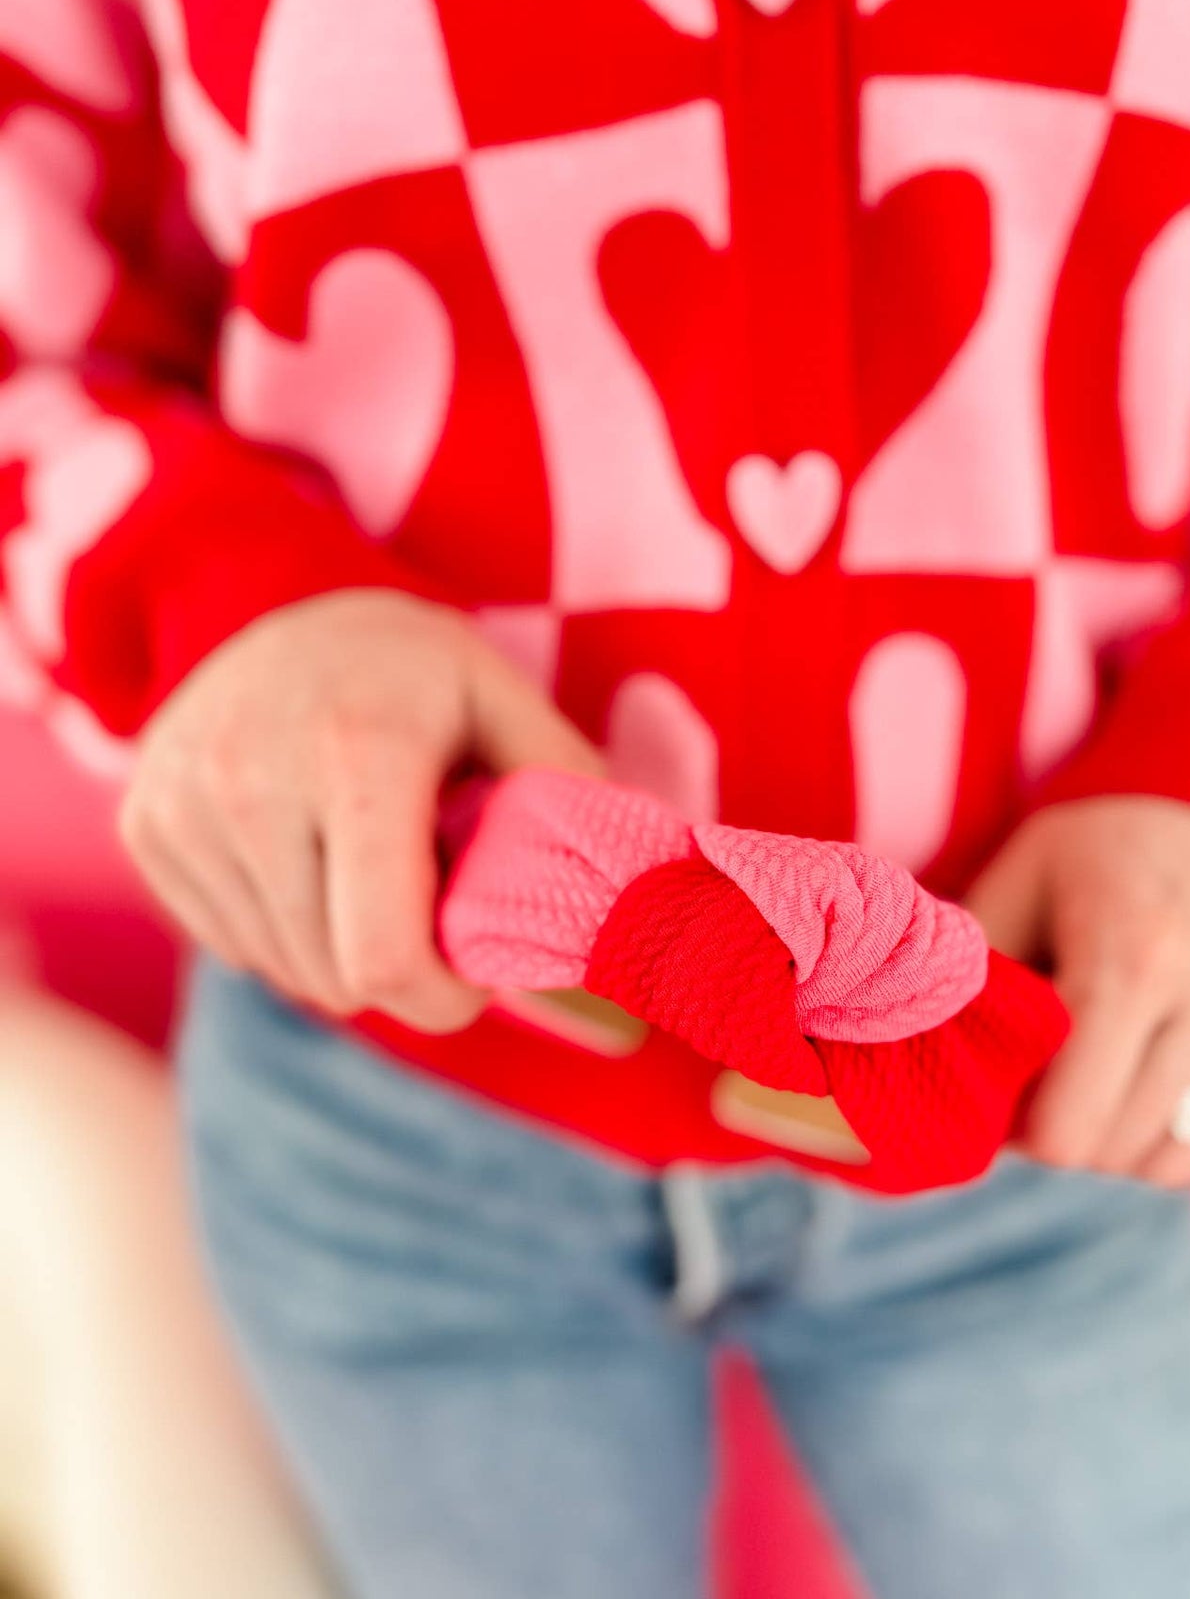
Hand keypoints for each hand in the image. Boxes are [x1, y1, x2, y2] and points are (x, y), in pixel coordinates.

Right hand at [120, 589, 602, 1032]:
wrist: (266, 602)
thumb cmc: (409, 669)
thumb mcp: (504, 701)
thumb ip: (567, 795)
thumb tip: (635, 902)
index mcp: (358, 753)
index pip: (385, 959)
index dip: (444, 997)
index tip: (473, 970)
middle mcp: (250, 783)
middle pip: (338, 979)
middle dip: (402, 971)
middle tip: (430, 904)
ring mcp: (181, 809)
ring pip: (286, 972)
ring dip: (341, 951)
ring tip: (366, 867)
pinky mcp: (146, 831)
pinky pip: (233, 946)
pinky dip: (284, 929)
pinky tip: (305, 860)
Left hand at [964, 797, 1189, 1185]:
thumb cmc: (1095, 860)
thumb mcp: (1012, 890)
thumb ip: (965, 980)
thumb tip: (925, 1064)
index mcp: (1134, 957)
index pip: (1070, 1132)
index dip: (1032, 1130)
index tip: (1025, 1093)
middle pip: (1126, 1153)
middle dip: (1082, 1134)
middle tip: (1069, 1082)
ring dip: (1144, 1139)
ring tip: (1124, 1075)